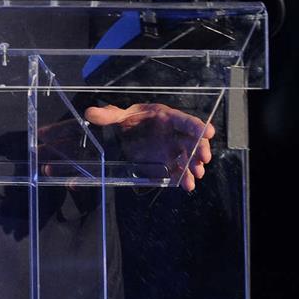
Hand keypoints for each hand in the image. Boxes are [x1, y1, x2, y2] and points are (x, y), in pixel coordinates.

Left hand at [84, 103, 215, 191]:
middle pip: (192, 140)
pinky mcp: (169, 162)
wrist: (128, 131)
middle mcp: (174, 134)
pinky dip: (182, 177)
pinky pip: (178, 170)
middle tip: (203, 159)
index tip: (208, 131)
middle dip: (199, 149)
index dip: (197, 125)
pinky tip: (185, 185)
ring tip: (194, 176)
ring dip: (193, 166)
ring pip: (188, 158)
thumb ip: (107, 115)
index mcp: (166, 117)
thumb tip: (89, 112)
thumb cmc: (131, 119)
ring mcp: (173, 149)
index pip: (184, 120)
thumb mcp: (118, 115)